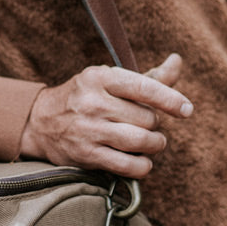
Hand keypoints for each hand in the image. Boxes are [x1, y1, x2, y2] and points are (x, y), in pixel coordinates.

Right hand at [18, 54, 191, 176]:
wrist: (39, 121)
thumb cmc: (86, 98)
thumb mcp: (110, 80)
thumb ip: (148, 76)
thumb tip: (178, 60)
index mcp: (100, 77)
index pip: (144, 87)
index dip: (170, 100)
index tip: (187, 110)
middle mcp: (93, 102)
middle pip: (147, 118)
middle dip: (155, 124)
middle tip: (147, 124)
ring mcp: (89, 130)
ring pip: (142, 142)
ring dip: (154, 145)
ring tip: (151, 142)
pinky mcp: (86, 155)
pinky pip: (128, 166)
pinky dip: (143, 166)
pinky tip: (142, 161)